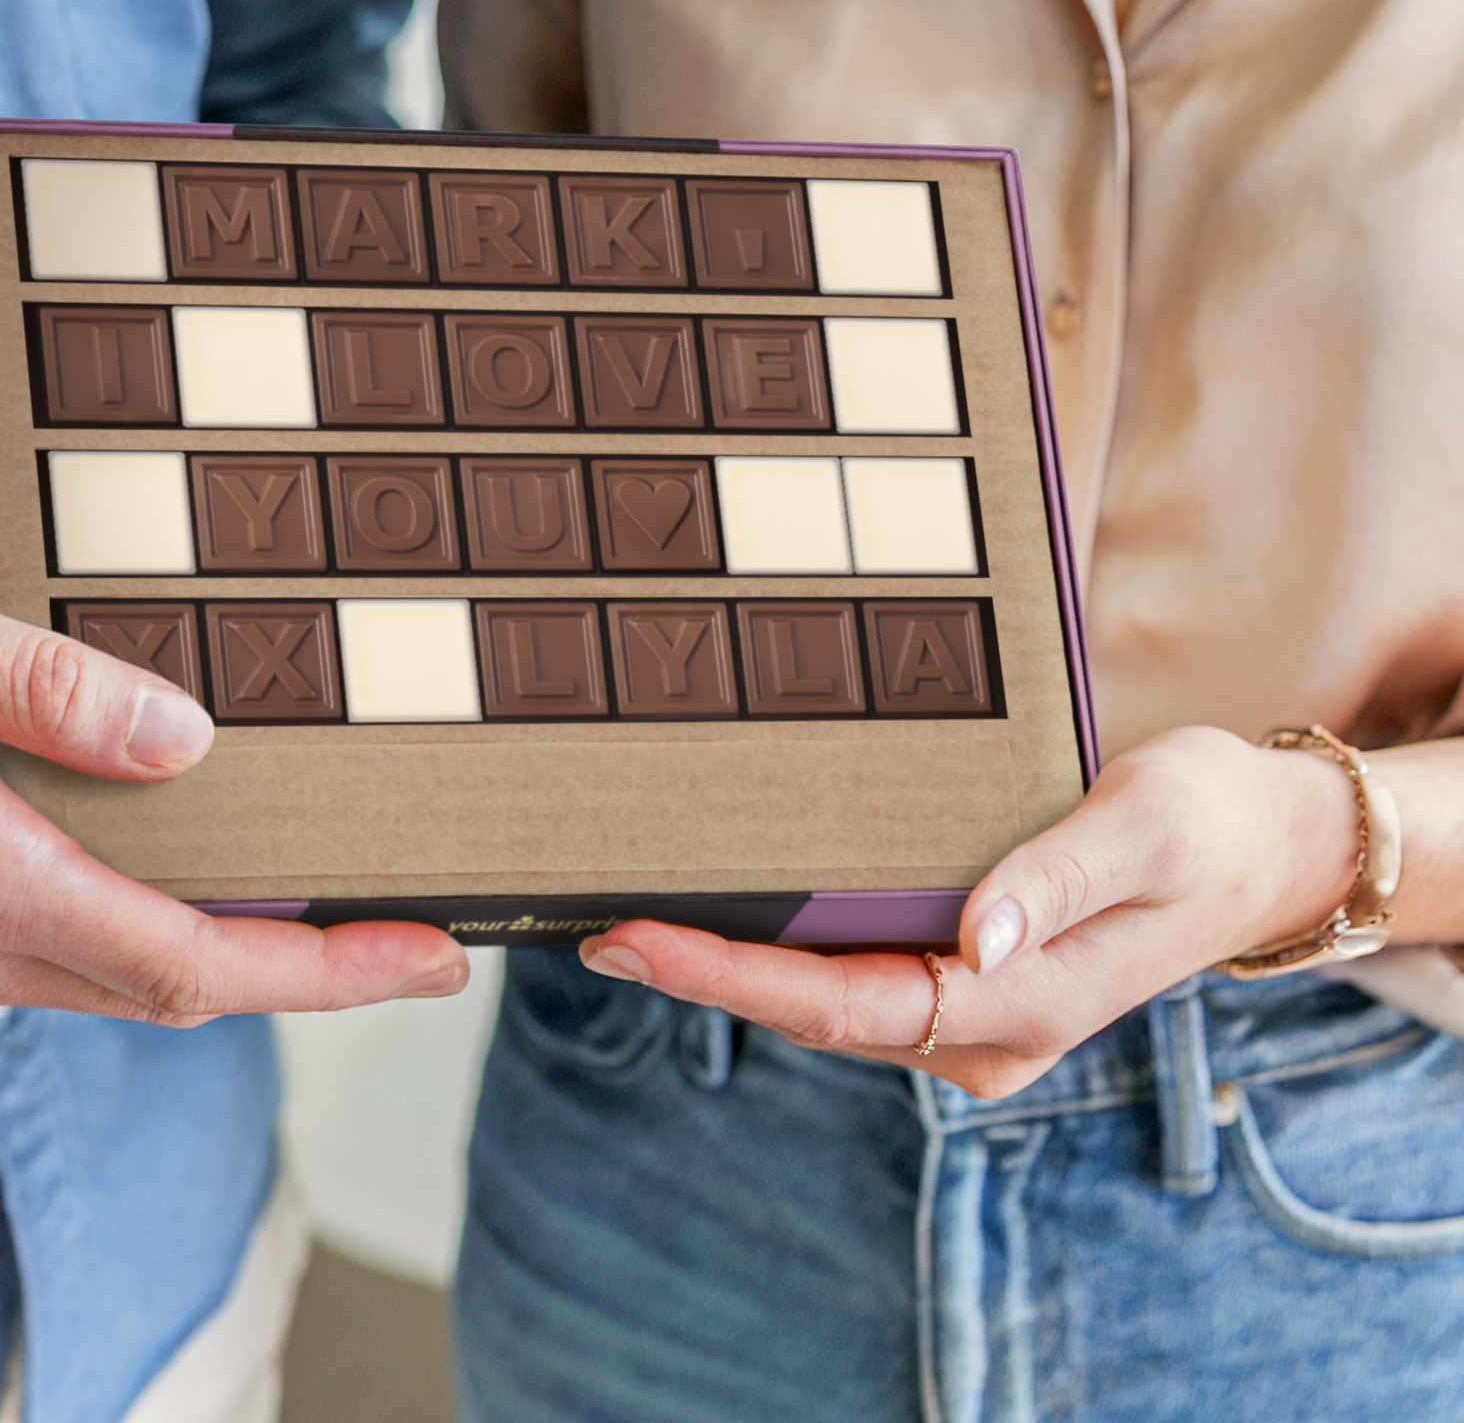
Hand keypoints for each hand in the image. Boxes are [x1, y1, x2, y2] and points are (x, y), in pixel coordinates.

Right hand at [0, 564, 467, 1021]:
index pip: (187, 962)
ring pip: (122, 984)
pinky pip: (66, 960)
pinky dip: (156, 941)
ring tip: (335, 913)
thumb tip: (191, 742)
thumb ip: (52, 686)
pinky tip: (198, 890)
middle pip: (176, 991)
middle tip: (419, 935)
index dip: (322, 969)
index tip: (424, 954)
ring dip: (239, 961)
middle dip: (312, 975)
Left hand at [577, 727, 1359, 1097]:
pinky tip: (724, 907)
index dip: (730, 976)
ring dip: (728, 963)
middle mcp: (984, 1030)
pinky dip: (780, 946)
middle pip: (812, 1010)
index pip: (843, 1003)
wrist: (1263, 848)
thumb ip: (1055, 879)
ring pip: (824, 1000)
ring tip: (629, 915)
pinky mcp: (964, 977)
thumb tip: (971, 939)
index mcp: (1020, 1005)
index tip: (635, 940)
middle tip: (592, 923)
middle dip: (700, 972)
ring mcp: (971, 1013)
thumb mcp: (1142, 828)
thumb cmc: (1205, 826)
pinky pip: (853, 974)